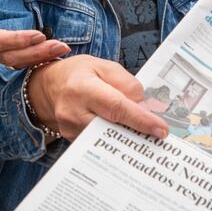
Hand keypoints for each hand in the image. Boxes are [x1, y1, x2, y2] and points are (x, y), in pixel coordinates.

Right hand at [0, 0, 68, 66]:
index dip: (17, 40)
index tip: (40, 35)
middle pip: (9, 56)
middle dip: (36, 53)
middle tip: (61, 46)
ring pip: (15, 62)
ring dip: (39, 58)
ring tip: (62, 50)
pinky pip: (17, 62)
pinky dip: (35, 60)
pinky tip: (53, 55)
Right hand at [27, 55, 168, 139]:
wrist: (51, 86)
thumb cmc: (80, 74)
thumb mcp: (105, 67)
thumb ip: (128, 85)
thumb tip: (144, 109)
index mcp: (82, 87)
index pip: (116, 107)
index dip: (140, 120)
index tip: (160, 130)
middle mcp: (73, 111)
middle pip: (113, 127)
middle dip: (138, 132)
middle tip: (159, 136)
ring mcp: (70, 129)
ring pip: (107, 139)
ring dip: (129, 138)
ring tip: (145, 136)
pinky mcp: (72, 140)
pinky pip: (100, 143)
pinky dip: (116, 141)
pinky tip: (127, 138)